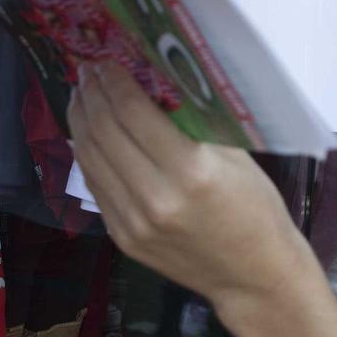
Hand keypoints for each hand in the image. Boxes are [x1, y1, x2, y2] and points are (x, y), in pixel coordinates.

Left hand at [68, 64, 314, 308]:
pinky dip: (88, 153)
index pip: (133, 113)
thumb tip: (153, 79)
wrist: (253, 276)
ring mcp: (134, 222)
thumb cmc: (255, 208)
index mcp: (191, 172)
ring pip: (90, 159)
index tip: (107, 60)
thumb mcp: (234, 155)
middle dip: (92, 95)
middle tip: (88, 71)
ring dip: (81, 121)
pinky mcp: (123, 238)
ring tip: (83, 95)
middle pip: (104, 132)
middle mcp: (155, 198)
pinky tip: (89, 132)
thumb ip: (192, 122)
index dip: (114, 81)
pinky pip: (96, 186)